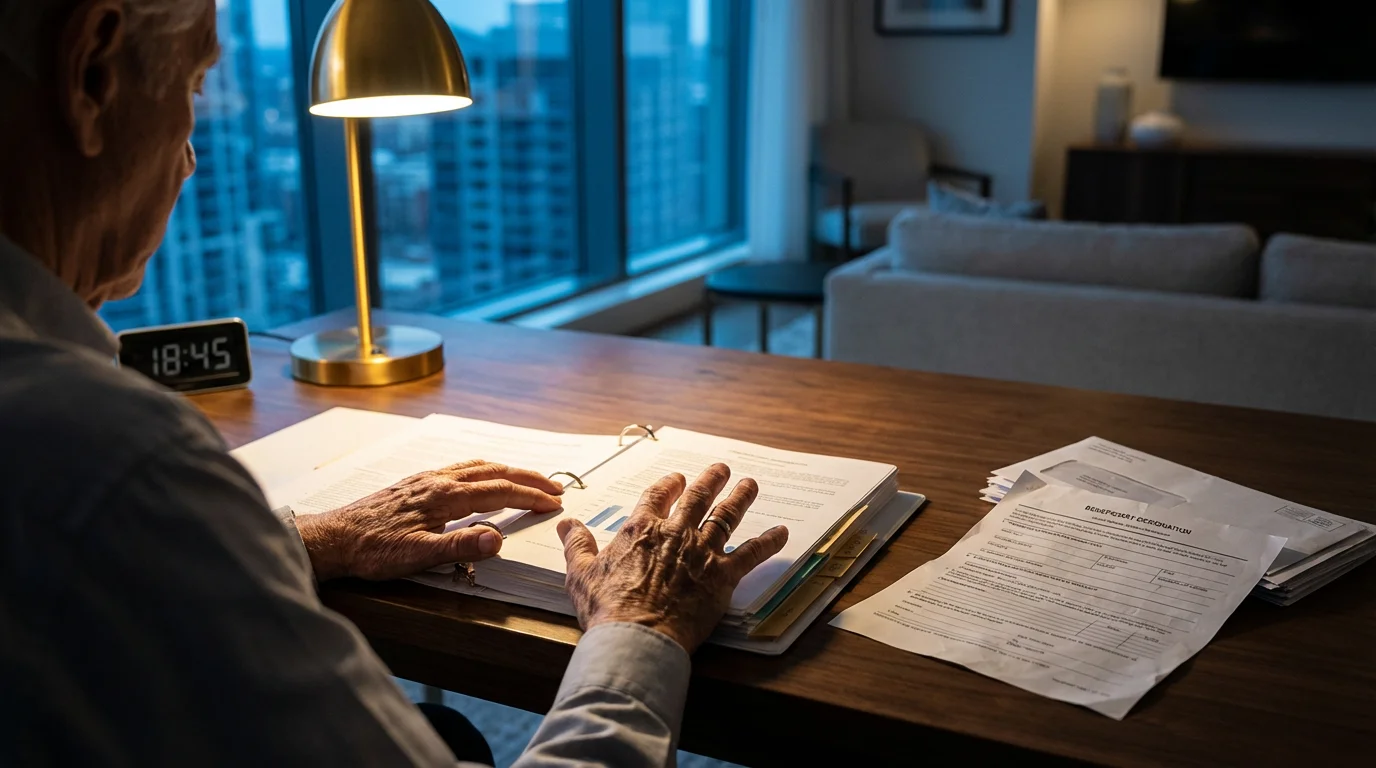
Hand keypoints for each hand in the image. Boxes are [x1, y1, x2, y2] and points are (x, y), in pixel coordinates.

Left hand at [296, 460, 563, 580]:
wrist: (333, 538)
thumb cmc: (372, 550)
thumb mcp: (417, 556)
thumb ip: (460, 546)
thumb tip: (498, 538)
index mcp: (444, 496)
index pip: (499, 491)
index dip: (530, 497)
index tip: (555, 503)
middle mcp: (438, 480)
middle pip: (494, 472)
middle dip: (528, 478)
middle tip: (555, 487)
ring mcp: (426, 478)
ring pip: (476, 466)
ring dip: (508, 471)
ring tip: (528, 478)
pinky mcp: (415, 483)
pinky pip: (460, 469)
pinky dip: (484, 470)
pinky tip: (481, 478)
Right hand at [557, 463, 788, 652]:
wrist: (636, 637)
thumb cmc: (606, 608)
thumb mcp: (580, 573)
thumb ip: (576, 544)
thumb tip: (566, 523)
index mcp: (642, 529)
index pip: (657, 495)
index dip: (669, 485)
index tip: (676, 478)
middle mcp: (675, 533)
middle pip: (698, 497)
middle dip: (711, 479)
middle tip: (721, 469)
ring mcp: (702, 552)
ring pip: (727, 516)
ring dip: (741, 497)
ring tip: (751, 484)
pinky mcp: (723, 576)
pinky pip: (752, 553)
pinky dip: (769, 542)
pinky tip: (782, 532)